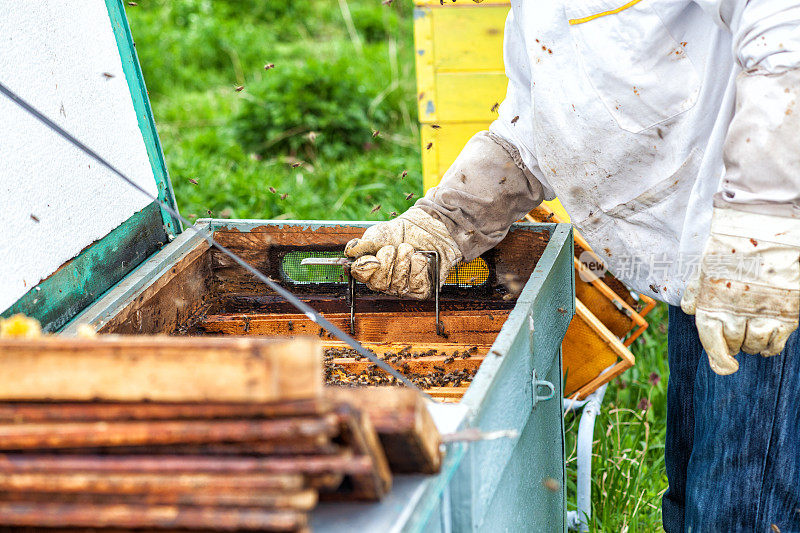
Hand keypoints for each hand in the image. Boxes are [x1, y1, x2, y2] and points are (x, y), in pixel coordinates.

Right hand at [344, 208, 461, 298]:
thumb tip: (349, 251)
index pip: (360, 276)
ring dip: (404, 261)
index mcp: (372, 270)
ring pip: (398, 284)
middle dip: (388, 262)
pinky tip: (421, 257)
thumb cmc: (404, 232)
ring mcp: (404, 288)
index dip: (366, 268)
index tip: (374, 257)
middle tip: (395, 247)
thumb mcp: (379, 234)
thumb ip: (363, 243)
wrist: (429, 226)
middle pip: (379, 283)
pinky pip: (416, 284)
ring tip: (410, 248)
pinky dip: (418, 266)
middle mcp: (387, 282)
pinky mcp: (422, 289)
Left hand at [681, 207, 799, 374]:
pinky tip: (769, 342)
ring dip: (752, 345)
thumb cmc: (731, 246)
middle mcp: (735, 314)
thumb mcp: (704, 265)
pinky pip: (777, 342)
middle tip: (735, 338)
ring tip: (751, 335)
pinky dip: (772, 347)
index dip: (718, 359)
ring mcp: (761, 314)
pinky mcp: (786, 313)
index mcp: (711, 304)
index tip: (725, 366)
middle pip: (733, 345)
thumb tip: (688, 309)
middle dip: (732, 345)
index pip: (712, 343)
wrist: (764, 228)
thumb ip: (696, 290)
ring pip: (755, 346)